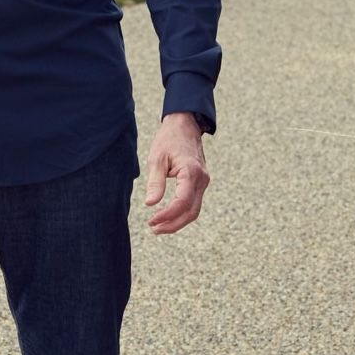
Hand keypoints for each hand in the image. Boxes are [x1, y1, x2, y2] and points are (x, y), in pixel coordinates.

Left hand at [143, 113, 208, 235]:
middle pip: (191, 212)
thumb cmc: (169, 139)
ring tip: (158, 226)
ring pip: (194, 210)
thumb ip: (155, 182)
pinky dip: (181, 213)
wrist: (185, 125)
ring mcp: (203, 182)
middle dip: (173, 224)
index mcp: (191, 172)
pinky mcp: (200, 183)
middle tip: (154, 229)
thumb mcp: (157, 158)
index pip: (181, 202)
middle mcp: (202, 179)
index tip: (151, 220)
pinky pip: (194, 203)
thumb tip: (150, 204)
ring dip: (177, 222)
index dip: (167, 215)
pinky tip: (167, 216)